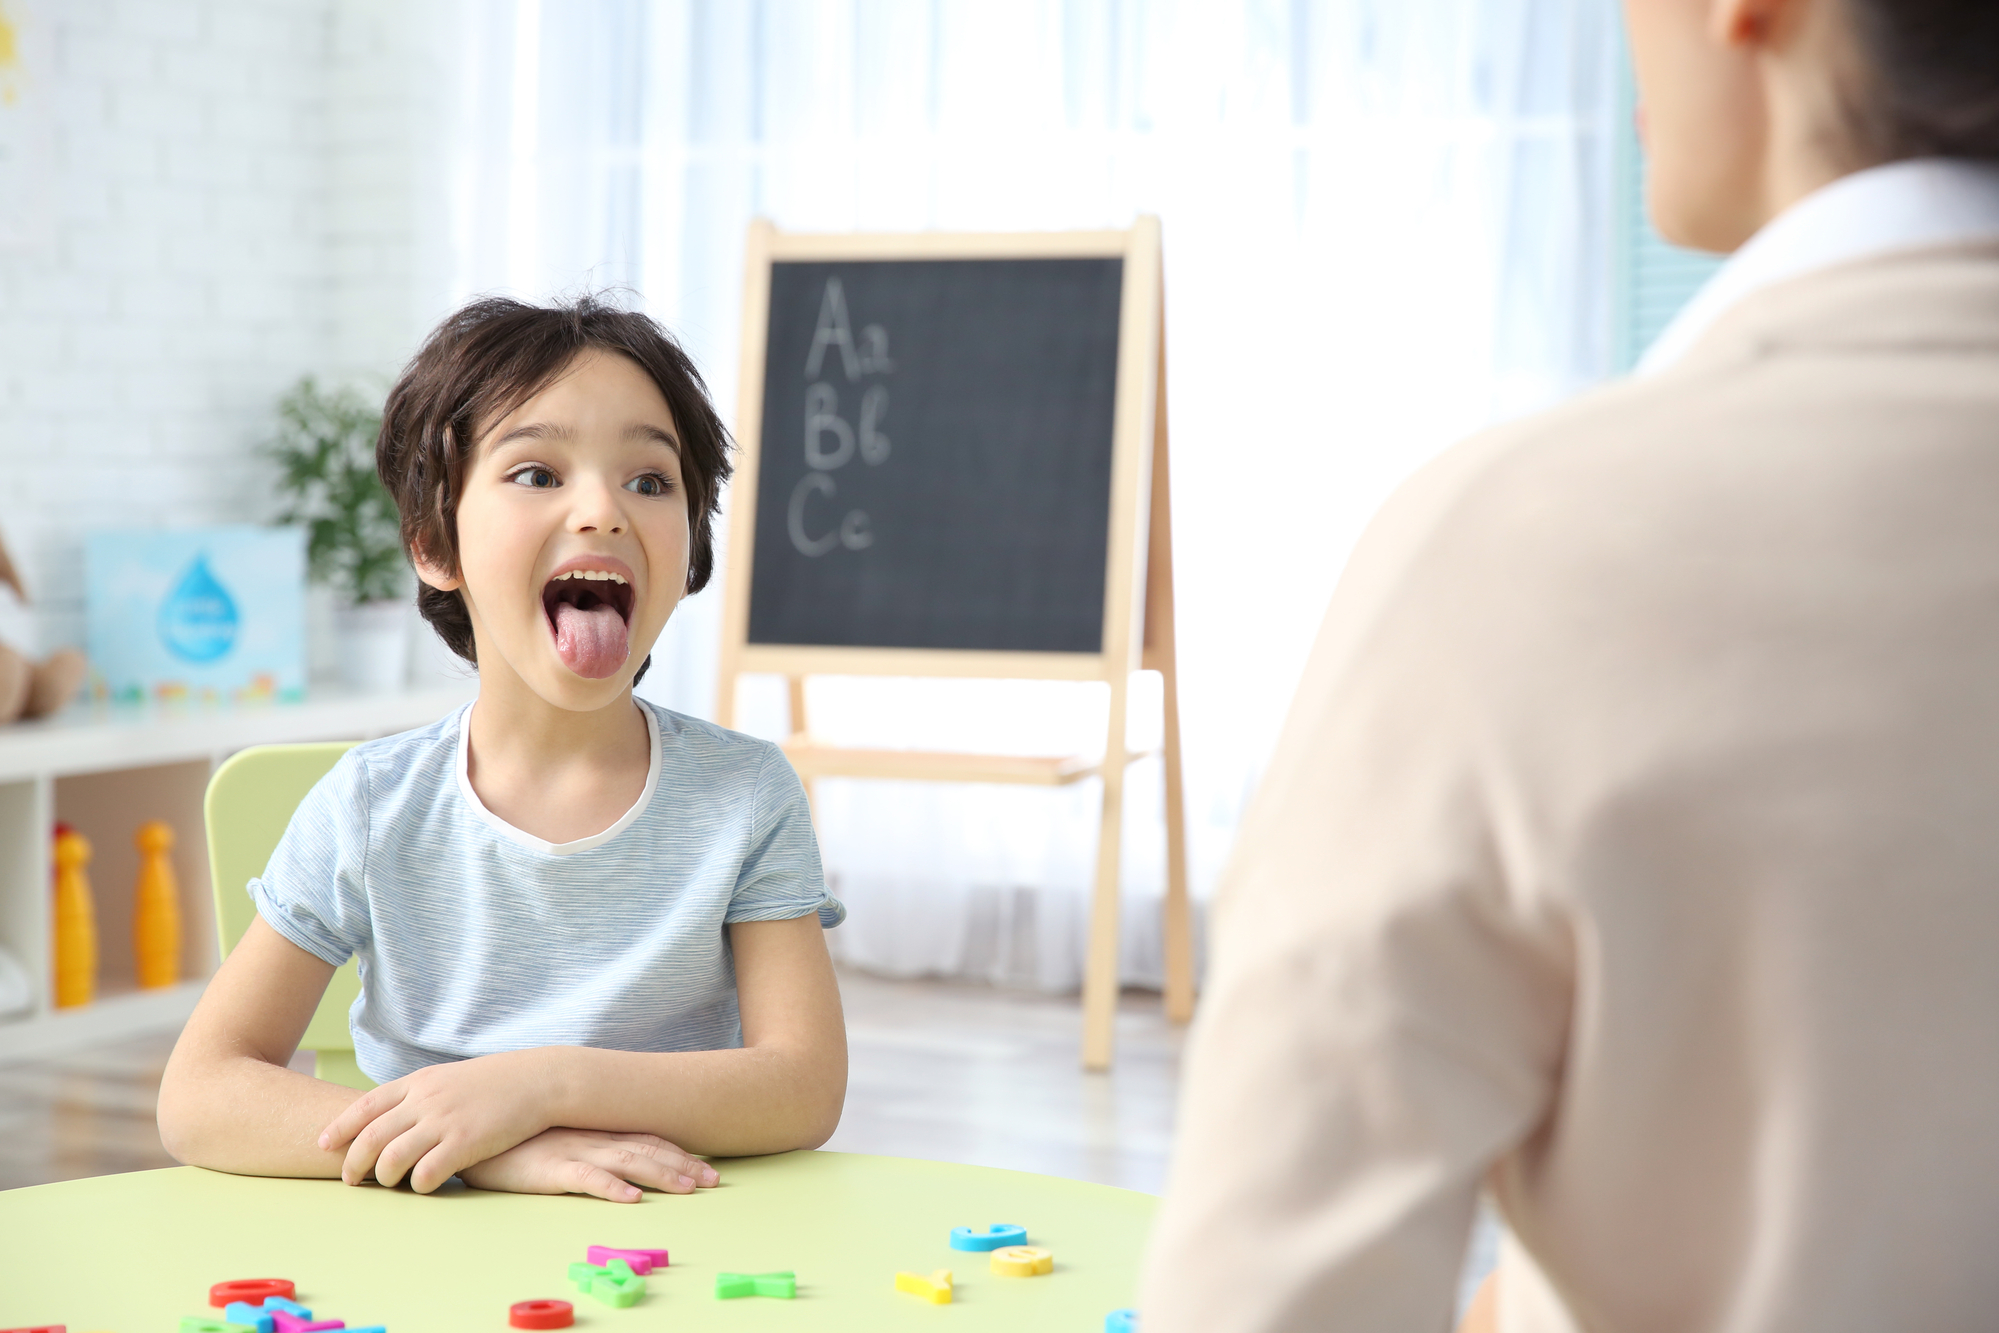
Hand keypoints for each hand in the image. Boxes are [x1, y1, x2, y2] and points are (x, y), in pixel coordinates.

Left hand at [317, 1048, 560, 1192]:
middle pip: (371, 1137)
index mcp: (419, 1082)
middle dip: (353, 1163)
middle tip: (349, 1180)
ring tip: (389, 1184)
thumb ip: (420, 1094)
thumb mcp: (450, 1077)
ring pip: (392, 1158)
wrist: (538, 1080)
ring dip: (384, 1177)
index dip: (340, 1126)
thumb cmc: (496, 1082)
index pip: (366, 1105)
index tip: (323, 1144)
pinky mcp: (465, 1143)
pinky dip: (418, 1186)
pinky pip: (426, 1174)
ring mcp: (444, 1122)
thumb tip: (392, 1117)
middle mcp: (426, 1101)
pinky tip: (423, 1187)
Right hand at [458, 1127, 720, 1201]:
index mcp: (595, 1129)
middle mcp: (590, 1137)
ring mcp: (571, 1150)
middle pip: (646, 1150)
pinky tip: (631, 1198)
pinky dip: (610, 1188)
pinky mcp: (547, 1168)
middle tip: (713, 1181)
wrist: (472, 1128)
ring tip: (687, 1189)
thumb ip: (587, 1140)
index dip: (678, 1153)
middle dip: (682, 1166)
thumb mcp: (558, 1134)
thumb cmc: (515, 1136)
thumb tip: (617, 1153)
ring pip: (625, 1163)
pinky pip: (584, 1178)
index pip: (646, 1138)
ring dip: (660, 1175)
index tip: (707, 1168)